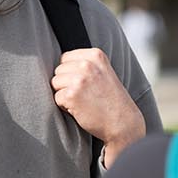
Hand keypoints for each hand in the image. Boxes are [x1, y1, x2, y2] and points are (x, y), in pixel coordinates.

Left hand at [51, 48, 144, 167]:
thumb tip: (60, 63)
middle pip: (59, 70)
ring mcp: (79, 79)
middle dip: (66, 83)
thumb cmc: (112, 100)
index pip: (65, 58)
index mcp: (95, 55)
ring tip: (82, 100)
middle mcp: (87, 64)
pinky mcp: (71, 95)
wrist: (122, 122)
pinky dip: (65, 106)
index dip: (70, 72)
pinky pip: (57, 98)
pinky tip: (80, 108)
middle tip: (84, 94)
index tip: (84, 83)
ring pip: (55, 83)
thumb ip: (86, 63)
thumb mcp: (104, 71)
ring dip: (64, 94)